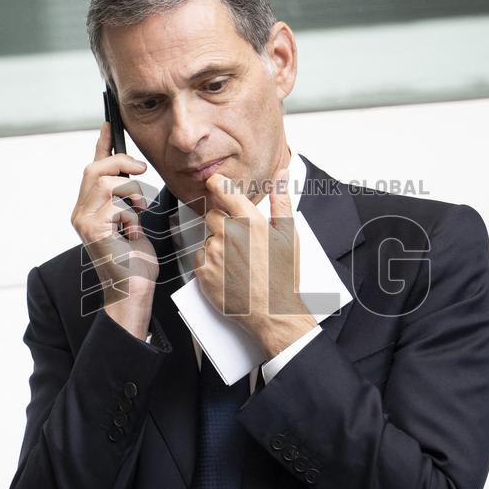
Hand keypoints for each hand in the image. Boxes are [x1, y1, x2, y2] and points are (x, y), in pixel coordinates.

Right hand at [71, 122, 156, 338]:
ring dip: (132, 196)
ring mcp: (83, 221)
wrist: (132, 288)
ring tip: (137, 218)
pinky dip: (132, 216)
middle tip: (141, 170)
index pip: (93, 168)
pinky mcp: (92, 229)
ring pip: (109, 184)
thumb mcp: (134, 220)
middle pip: (96, 169)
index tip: (109, 125)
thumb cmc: (136, 260)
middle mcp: (80, 213)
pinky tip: (131, 234)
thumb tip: (132, 172)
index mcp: (89, 208)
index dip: (102, 145)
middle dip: (122, 164)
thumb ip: (127, 197)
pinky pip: (117, 204)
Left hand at [193, 168, 316, 356]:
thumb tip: (281, 175)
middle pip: (212, 215)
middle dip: (223, 222)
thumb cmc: (283, 277)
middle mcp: (229, 234)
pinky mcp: (203, 272)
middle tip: (241, 240)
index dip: (217, 184)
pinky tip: (229, 272)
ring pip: (207, 238)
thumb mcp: (289, 235)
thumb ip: (281, 200)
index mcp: (250, 221)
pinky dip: (210, 263)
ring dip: (218, 244)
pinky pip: (200, 258)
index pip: (222, 189)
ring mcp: (214, 253)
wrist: (273, 313)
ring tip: (239, 261)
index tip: (216, 184)